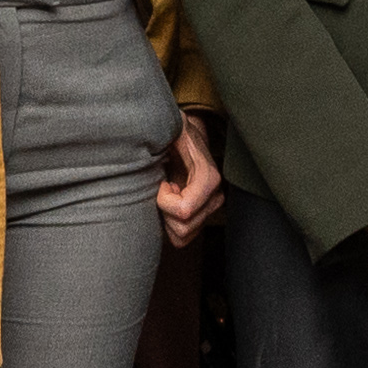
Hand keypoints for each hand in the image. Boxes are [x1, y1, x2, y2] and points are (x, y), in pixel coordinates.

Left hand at [153, 116, 227, 245]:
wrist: (186, 139)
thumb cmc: (175, 133)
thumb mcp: (171, 127)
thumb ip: (165, 131)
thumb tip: (152, 140)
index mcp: (209, 178)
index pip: (183, 211)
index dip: (164, 200)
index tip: (163, 182)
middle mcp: (215, 197)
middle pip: (182, 228)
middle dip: (164, 211)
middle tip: (164, 188)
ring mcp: (210, 210)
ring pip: (182, 237)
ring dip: (167, 219)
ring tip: (167, 195)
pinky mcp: (203, 219)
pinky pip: (182, 240)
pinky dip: (169, 226)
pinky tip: (168, 205)